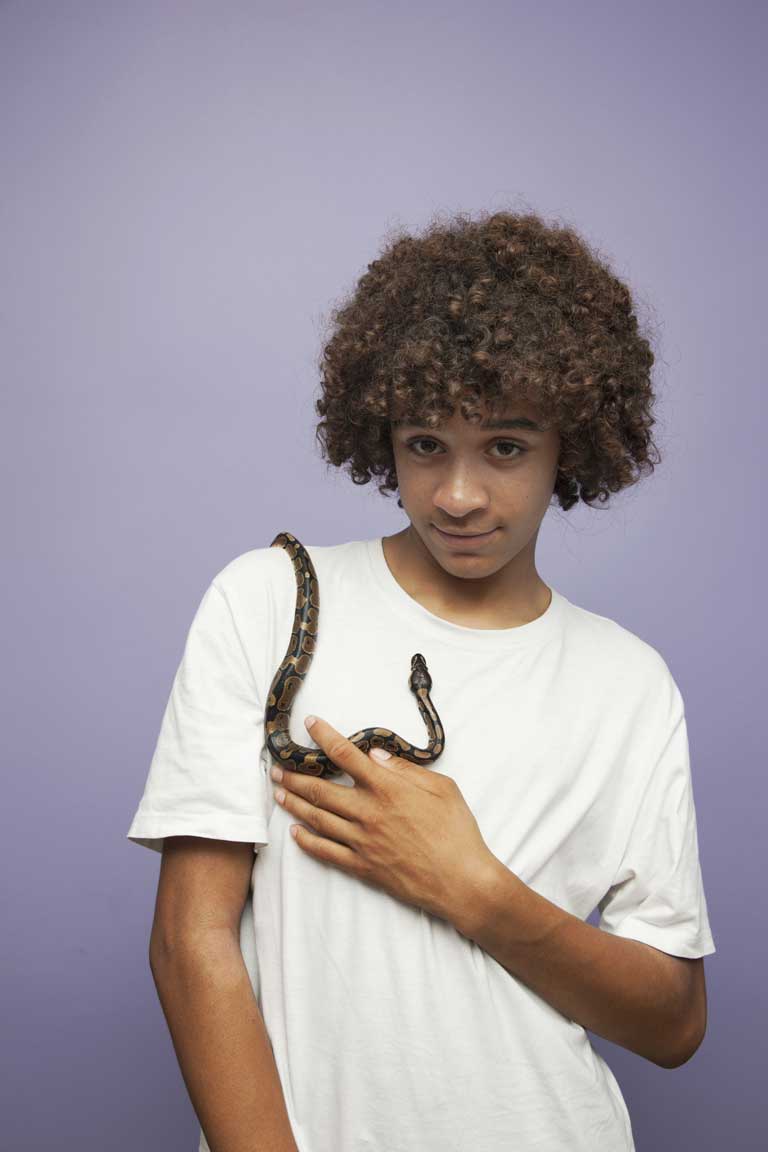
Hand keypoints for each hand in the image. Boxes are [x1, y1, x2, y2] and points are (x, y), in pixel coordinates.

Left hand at [269, 714, 498, 928]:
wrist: (461, 881)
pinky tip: (295, 833)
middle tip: (276, 768)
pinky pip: (326, 852)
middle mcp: (368, 812)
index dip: (324, 736)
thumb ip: (405, 769)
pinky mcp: (362, 866)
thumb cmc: (457, 831)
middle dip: (294, 776)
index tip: (310, 724)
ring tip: (278, 793)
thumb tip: (375, 755)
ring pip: (317, 819)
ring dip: (294, 804)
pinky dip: (307, 842)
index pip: (345, 755)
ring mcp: (362, 841)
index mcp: (387, 788)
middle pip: (320, 789)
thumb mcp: (442, 787)